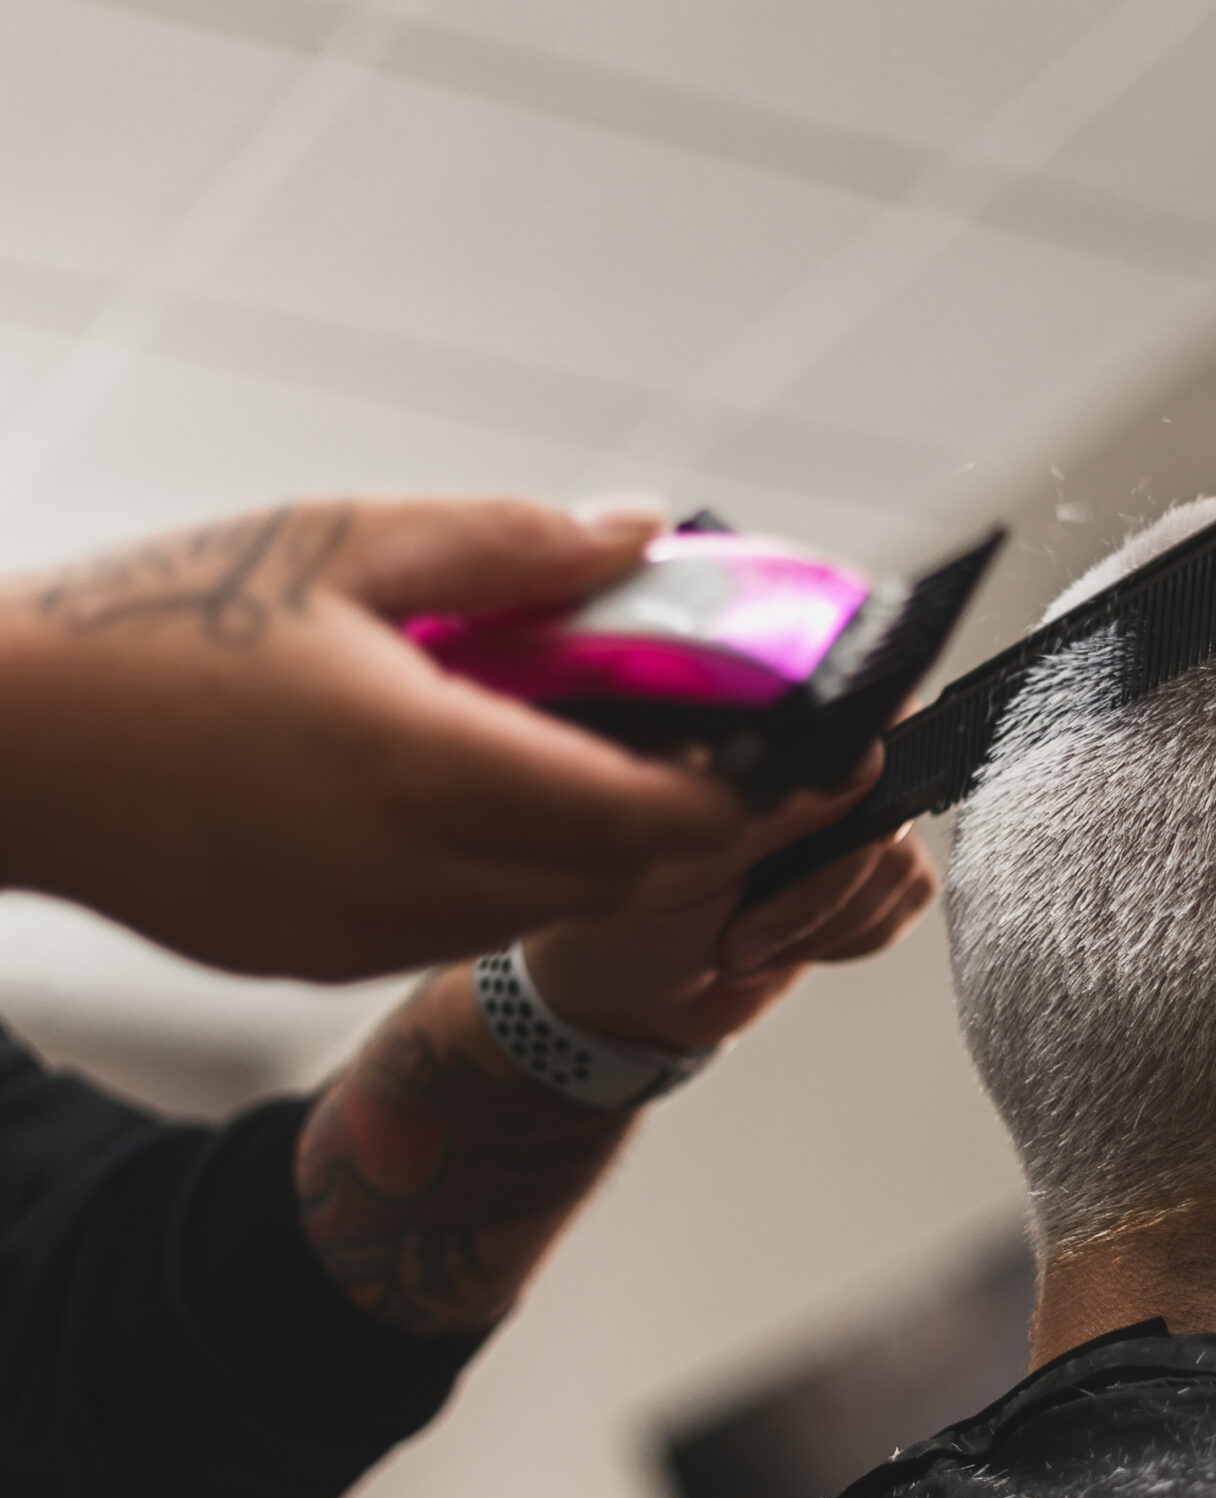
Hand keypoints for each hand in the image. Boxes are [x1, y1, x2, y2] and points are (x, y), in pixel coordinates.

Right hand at [0, 497, 745, 981]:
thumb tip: (644, 534)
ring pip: (540, 910)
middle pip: (614, 880)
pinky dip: (499, 876)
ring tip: (573, 757)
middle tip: (696, 746)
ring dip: (586, 850)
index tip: (777, 751)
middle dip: (674, 822)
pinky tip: (463, 799)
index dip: (732, 794)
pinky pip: (456, 930)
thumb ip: (512, 546)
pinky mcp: (320, 963)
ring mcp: (362, 936)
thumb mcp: (339, 541)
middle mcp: (407, 875)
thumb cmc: (156, 624)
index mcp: (424, 764)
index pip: (645, 817)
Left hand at [520, 750, 938, 1050]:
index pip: (848, 717)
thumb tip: (863, 762)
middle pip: (884, 799)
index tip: (799, 847)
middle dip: (819, 888)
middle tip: (743, 933)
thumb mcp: (691, 863)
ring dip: (826, 923)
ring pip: (898, 859)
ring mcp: (839, 818)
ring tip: (748, 946)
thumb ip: (776, 810)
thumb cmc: (632, 922)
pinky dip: (852, 936)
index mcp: (753, 739)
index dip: (844, 781)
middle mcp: (805, 766)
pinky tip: (789, 947)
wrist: (637, 1001)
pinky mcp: (863, 874)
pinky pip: (905, 896)